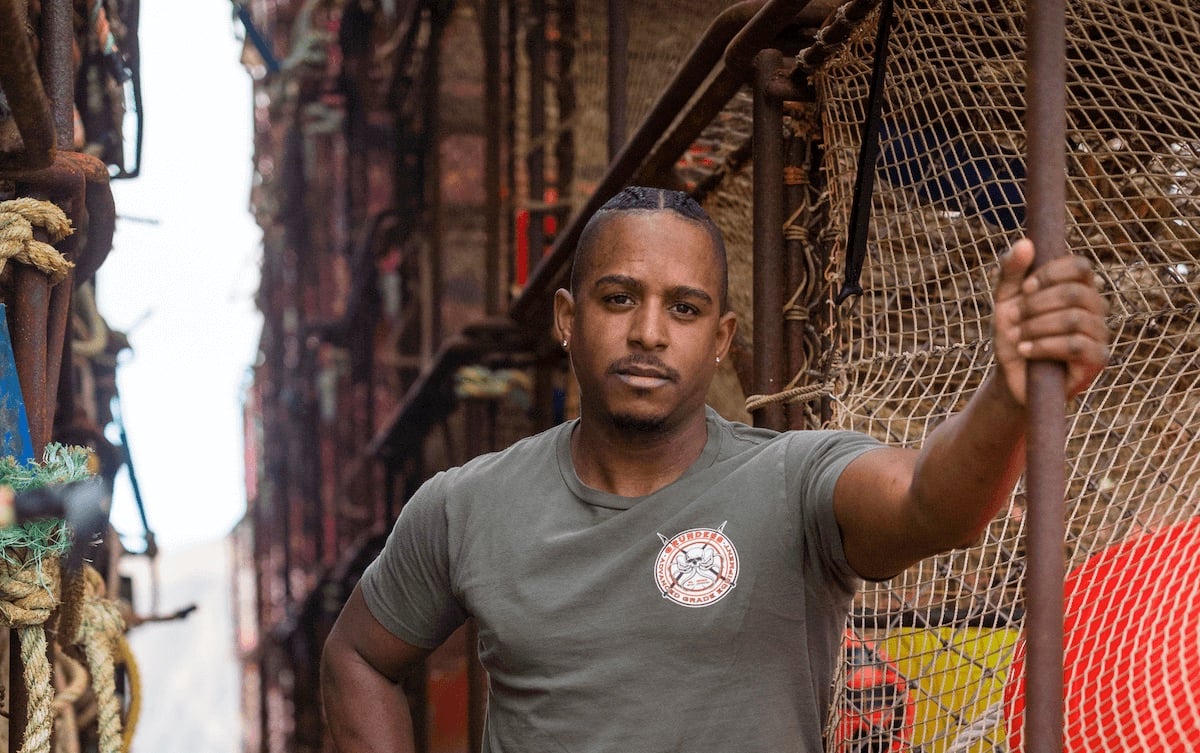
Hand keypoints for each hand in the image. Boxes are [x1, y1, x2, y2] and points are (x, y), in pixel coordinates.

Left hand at [991, 238, 1109, 404]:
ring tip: (1017, 338)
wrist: (1011, 377)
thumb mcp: (1004, 300)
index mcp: (1078, 288)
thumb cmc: (1014, 334)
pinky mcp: (1097, 360)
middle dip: (1036, 305)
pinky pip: (1077, 345)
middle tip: (1013, 318)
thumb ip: (1011, 271)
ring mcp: (1099, 333)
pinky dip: (1045, 346)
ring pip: (1075, 319)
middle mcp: (1095, 308)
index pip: (1080, 266)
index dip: (1051, 273)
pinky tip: (1026, 351)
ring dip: (1037, 326)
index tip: (1025, 288)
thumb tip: (1026, 242)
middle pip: (1076, 292)